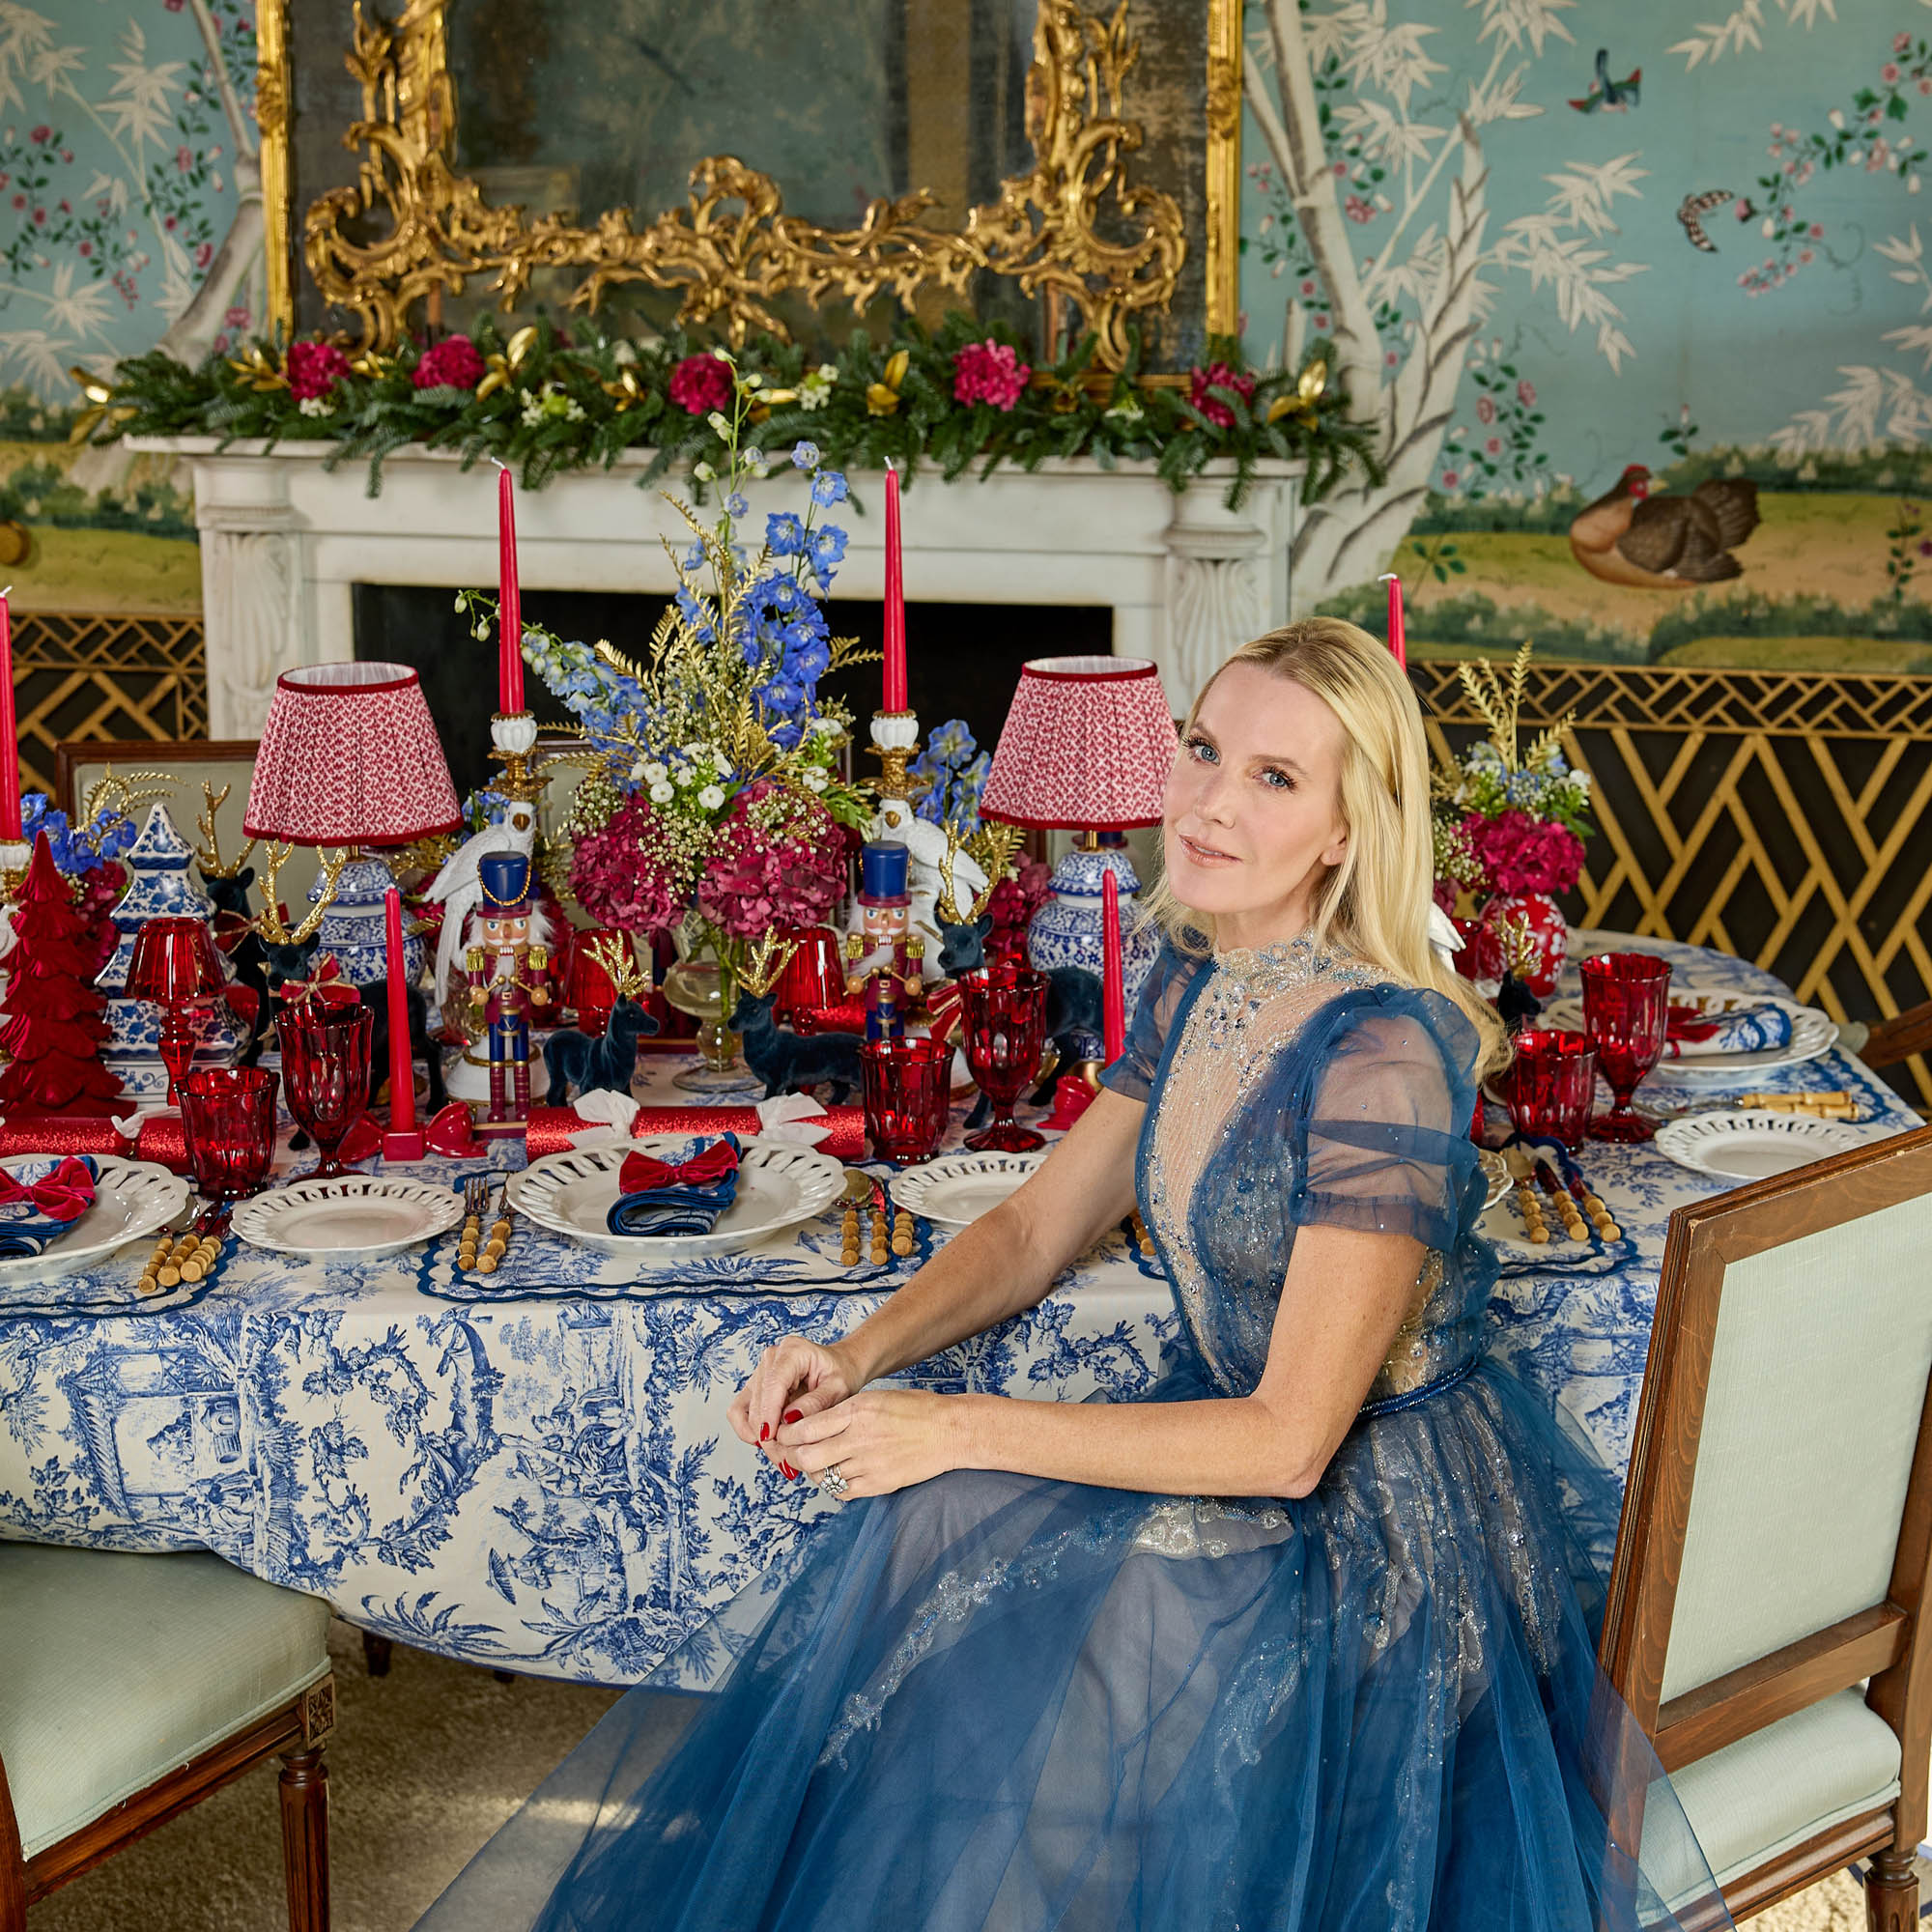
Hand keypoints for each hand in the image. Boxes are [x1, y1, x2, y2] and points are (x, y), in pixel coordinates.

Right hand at [727, 1335, 860, 1477]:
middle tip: (784, 1459)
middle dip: (767, 1433)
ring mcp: (761, 1371)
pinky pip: (740, 1411)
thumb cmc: (842, 1374)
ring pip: (746, 1409)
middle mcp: (772, 1358)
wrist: (842, 1367)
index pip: (773, 1383)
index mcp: (793, 1350)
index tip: (770, 1438)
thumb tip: (789, 1419)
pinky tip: (768, 1443)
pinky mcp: (755, 1386)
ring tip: (780, 1455)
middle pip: (758, 1400)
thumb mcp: (839, 1389)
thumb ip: (816, 1403)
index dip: (769, 1413)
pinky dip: (749, 1430)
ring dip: (759, 1436)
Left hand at [772, 1389, 961, 1500]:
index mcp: (857, 1410)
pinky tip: (838, 1474)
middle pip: (806, 1457)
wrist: (948, 1432)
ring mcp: (869, 1464)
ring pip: (821, 1477)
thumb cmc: (914, 1410)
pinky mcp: (878, 1484)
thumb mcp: (874, 1398)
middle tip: (793, 1453)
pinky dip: (833, 1485)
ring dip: (813, 1471)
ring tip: (819, 1462)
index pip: (805, 1428)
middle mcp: (859, 1438)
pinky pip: (842, 1492)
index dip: (786, 1434)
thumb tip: (807, 1425)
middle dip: (793, 1457)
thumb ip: (841, 1412)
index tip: (783, 1434)